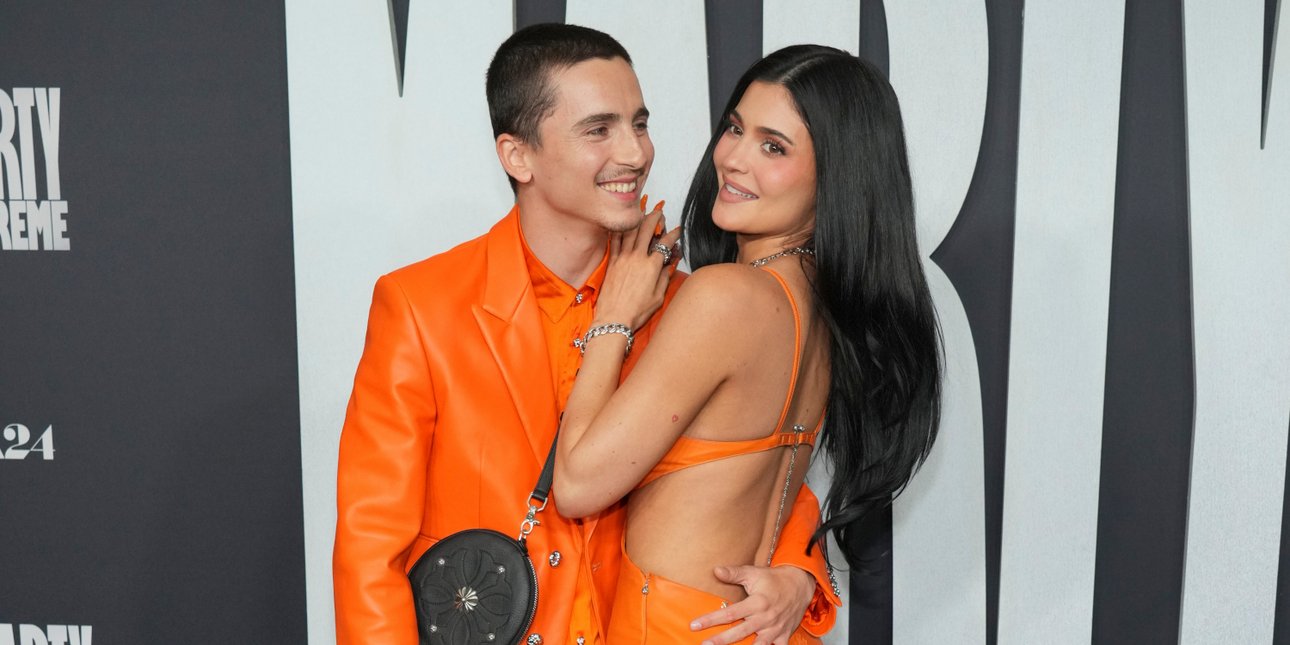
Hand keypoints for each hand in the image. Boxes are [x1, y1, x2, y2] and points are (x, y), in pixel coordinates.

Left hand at [595, 199, 680, 330]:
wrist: (613, 319)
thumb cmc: (636, 312)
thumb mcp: (658, 297)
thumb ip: (664, 277)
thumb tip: (668, 265)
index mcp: (652, 267)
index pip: (665, 243)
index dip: (674, 234)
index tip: (677, 230)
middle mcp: (637, 258)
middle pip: (647, 229)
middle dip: (655, 217)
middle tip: (660, 213)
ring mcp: (623, 258)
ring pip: (631, 231)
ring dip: (638, 219)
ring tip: (643, 213)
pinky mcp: (612, 262)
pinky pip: (615, 240)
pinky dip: (620, 230)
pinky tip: (622, 225)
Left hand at [689, 564, 813, 644]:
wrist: (800, 585)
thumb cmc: (773, 579)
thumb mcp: (754, 573)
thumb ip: (734, 573)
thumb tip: (716, 571)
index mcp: (757, 602)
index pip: (730, 613)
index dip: (711, 620)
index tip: (694, 625)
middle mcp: (765, 618)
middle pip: (740, 632)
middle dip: (721, 641)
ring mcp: (775, 629)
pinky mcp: (783, 636)